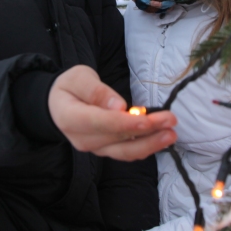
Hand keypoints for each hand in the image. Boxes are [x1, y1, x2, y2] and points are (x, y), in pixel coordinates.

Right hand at [48, 65, 175, 160]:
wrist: (58, 106)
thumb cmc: (69, 87)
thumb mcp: (77, 78)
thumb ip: (95, 90)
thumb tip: (118, 106)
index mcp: (70, 118)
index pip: (101, 123)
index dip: (126, 123)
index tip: (148, 120)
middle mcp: (82, 139)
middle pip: (118, 138)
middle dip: (147, 130)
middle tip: (171, 120)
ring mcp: (94, 148)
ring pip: (125, 151)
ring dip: (150, 144)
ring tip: (171, 134)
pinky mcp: (105, 150)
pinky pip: (126, 153)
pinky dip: (145, 147)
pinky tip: (161, 138)